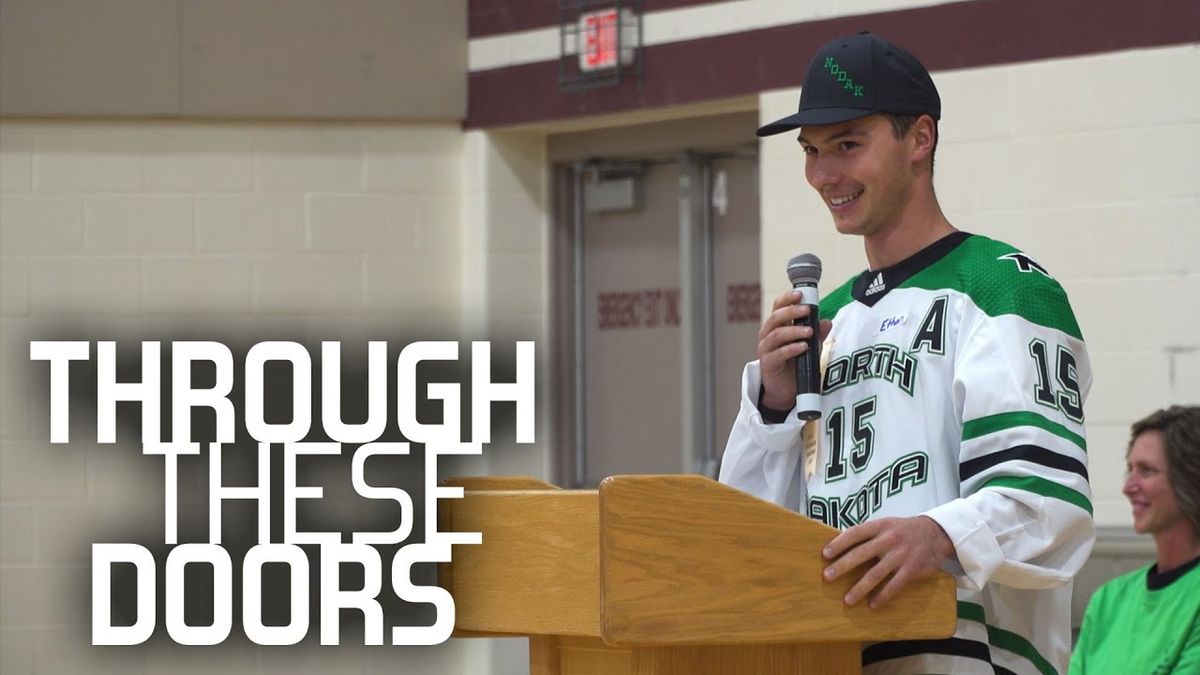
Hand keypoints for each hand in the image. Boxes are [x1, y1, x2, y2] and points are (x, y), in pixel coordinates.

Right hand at [758, 291, 832, 410]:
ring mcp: (766, 349)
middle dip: (792, 311)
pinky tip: (803, 347)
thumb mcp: (810, 346)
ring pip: (776, 334)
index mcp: (777, 327)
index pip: (778, 307)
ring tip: (809, 332)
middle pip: (776, 317)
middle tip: (807, 310)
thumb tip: (827, 321)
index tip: (800, 294)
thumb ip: (817, 334)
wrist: (786, 390)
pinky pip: (778, 353)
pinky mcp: (768, 364)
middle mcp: (768, 335)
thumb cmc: (795, 365)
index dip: (787, 299)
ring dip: (794, 330)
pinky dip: (791, 348)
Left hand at [821, 516, 954, 608]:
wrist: (935, 533)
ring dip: (860, 588)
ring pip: (876, 574)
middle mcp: (889, 539)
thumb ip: (867, 534)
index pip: (855, 533)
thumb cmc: (902, 530)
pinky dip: (882, 596)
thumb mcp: (886, 525)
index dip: (839, 543)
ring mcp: (900, 555)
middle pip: (861, 554)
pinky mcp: (911, 569)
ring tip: (847, 600)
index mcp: (880, 526)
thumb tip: (840, 545)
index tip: (825, 554)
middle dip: (842, 566)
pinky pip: (894, 585)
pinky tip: (872, 605)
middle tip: (827, 577)